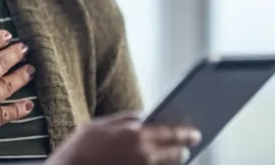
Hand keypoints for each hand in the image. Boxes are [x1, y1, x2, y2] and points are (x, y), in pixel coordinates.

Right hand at [47, 112, 201, 164]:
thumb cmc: (79, 149)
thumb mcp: (97, 125)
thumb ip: (123, 118)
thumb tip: (142, 115)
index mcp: (134, 133)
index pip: (171, 132)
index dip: (186, 133)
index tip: (195, 133)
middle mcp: (143, 154)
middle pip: (175, 153)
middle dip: (183, 149)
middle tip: (188, 146)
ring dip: (175, 161)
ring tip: (177, 156)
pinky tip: (162, 163)